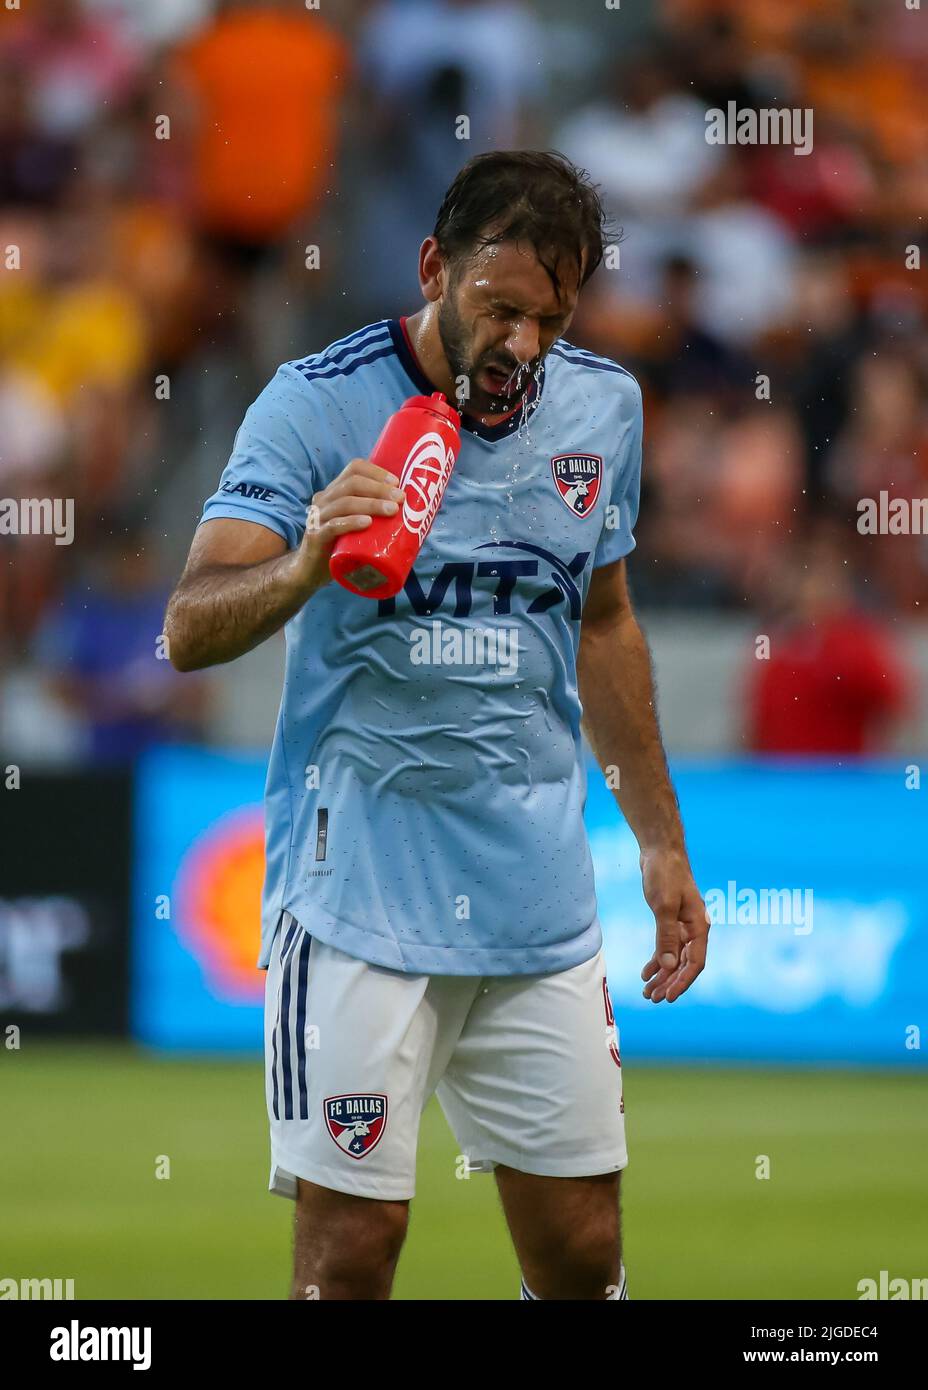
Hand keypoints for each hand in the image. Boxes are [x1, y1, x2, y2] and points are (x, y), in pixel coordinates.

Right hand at [294, 457, 404, 592]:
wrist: (311, 571)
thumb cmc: (340, 547)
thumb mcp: (358, 527)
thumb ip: (377, 518)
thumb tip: (417, 517)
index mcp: (335, 492)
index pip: (354, 469)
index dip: (376, 472)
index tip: (397, 482)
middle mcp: (325, 499)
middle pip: (352, 483)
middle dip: (379, 488)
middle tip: (401, 498)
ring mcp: (318, 517)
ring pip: (345, 502)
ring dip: (371, 504)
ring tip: (392, 510)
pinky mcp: (315, 536)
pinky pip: (333, 525)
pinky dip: (351, 522)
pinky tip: (366, 523)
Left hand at [639, 847, 708, 1002]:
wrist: (660, 851)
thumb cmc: (665, 875)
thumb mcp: (663, 906)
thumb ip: (666, 937)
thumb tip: (668, 966)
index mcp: (699, 926)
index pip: (694, 963)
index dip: (682, 982)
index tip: (669, 997)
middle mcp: (694, 929)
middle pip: (684, 964)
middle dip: (670, 983)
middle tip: (652, 999)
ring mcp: (682, 925)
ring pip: (674, 958)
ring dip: (662, 976)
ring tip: (648, 992)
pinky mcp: (670, 920)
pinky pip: (666, 947)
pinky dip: (657, 960)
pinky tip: (646, 973)